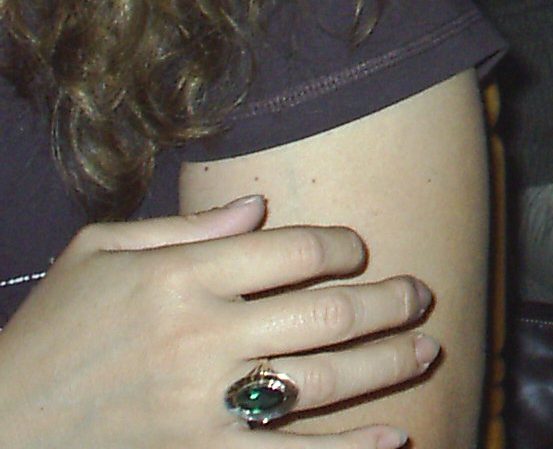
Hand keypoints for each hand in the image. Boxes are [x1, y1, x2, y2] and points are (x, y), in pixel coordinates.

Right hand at [0, 195, 437, 448]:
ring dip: (387, 363)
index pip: (294, 250)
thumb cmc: (49, 333)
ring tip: (426, 348)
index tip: (358, 250)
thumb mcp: (96, 254)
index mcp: (178, 278)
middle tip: (421, 294)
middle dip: (386, 301)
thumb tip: (260, 205)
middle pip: (324, 311)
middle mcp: (198, 337)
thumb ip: (183, 228)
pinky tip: (396, 438)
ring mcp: (201, 404)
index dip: (342, 246)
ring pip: (323, 379)